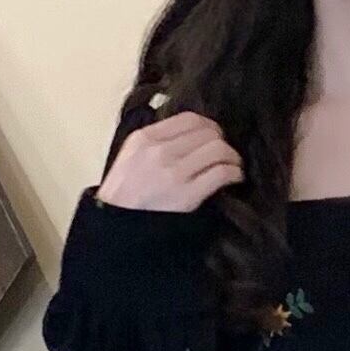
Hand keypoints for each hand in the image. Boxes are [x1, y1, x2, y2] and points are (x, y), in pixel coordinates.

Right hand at [96, 107, 244, 213]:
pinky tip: (234, 178)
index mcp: (144, 139)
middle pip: (208, 132)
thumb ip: (153, 143)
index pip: (189, 119)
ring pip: (218, 149)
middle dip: (222, 142)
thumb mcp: (129, 159)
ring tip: (233, 166)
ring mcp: (174, 173)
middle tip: (225, 154)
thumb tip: (186, 135)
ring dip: (232, 157)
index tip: (213, 136)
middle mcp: (160, 151)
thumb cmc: (123, 199)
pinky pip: (222, 173)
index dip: (208, 126)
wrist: (115, 231)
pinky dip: (234, 173)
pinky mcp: (188, 195)